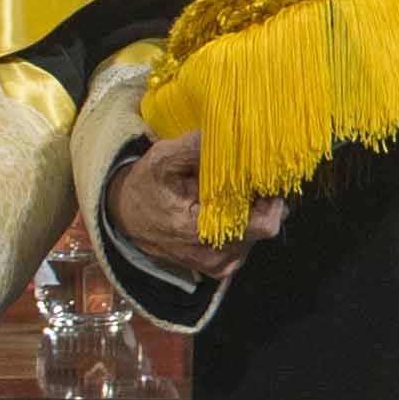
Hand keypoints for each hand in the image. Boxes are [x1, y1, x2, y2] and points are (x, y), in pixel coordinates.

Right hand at [104, 133, 282, 281]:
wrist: (126, 216)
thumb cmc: (146, 186)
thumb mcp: (163, 159)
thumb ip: (194, 147)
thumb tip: (228, 132)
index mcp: (204, 234)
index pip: (265, 224)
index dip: (272, 198)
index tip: (264, 175)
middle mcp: (218, 257)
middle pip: (267, 226)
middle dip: (262, 200)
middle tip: (244, 178)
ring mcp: (220, 265)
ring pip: (260, 234)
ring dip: (252, 210)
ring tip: (227, 193)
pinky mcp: (221, 267)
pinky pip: (248, 242)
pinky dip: (243, 222)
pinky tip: (224, 207)